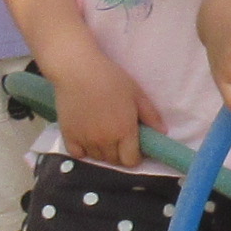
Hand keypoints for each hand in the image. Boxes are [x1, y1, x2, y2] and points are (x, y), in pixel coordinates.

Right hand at [46, 50, 154, 168]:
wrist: (77, 69)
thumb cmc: (110, 78)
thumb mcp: (136, 94)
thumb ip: (151, 115)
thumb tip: (162, 132)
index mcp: (124, 131)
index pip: (131, 161)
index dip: (135, 157)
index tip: (134, 147)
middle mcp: (105, 140)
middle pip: (114, 161)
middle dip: (120, 154)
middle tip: (119, 139)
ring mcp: (85, 140)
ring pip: (97, 158)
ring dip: (103, 152)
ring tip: (104, 136)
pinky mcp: (68, 135)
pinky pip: (78, 154)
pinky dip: (83, 151)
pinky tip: (87, 139)